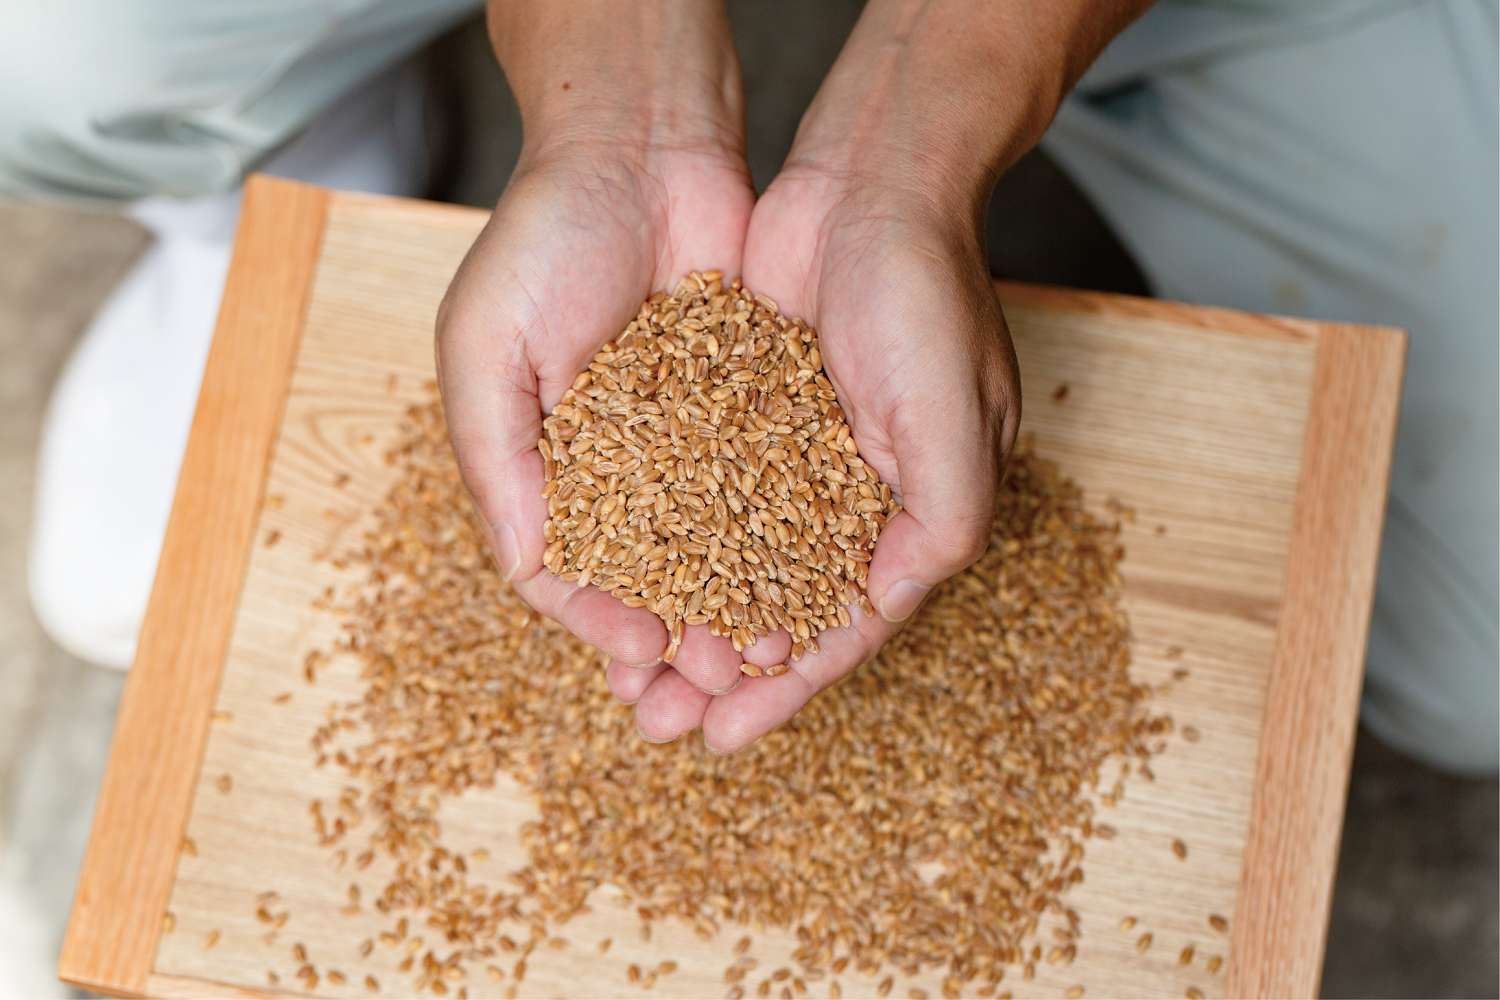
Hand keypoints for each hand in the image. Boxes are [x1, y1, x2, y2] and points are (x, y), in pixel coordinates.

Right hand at [438, 1, 758, 701]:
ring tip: (767, 647)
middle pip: (650, 578)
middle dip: (680, 635)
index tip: (638, 654)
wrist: (640, 149)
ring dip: (737, 605)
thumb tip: (532, 573)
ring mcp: (689, 444)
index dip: (600, 621)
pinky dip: (784, 541)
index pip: (569, 573)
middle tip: (716, 678)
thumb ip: (498, 464)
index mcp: (544, 468)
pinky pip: (770, 490)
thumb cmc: (541, 240)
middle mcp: (619, 469)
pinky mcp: (753, 412)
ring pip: (717, 549)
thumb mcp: (486, 350)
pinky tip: (806, 579)